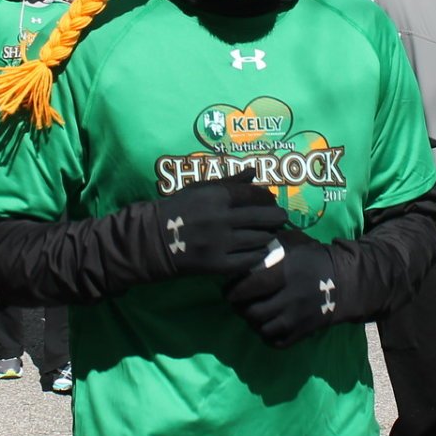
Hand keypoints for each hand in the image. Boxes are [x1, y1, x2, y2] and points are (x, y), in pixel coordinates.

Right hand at [152, 172, 287, 280]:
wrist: (154, 239)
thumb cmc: (179, 209)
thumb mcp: (200, 189)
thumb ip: (229, 182)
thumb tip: (254, 171)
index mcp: (216, 196)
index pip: (253, 195)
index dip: (267, 198)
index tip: (272, 201)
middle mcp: (221, 218)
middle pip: (262, 217)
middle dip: (276, 217)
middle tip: (280, 219)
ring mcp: (220, 243)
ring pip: (258, 239)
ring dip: (268, 236)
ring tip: (270, 234)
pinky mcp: (217, 264)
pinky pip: (248, 260)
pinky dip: (258, 255)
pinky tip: (259, 251)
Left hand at [224, 231, 338, 346]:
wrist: (345, 281)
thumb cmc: (315, 258)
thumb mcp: (295, 242)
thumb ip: (272, 241)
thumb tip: (247, 240)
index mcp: (286, 273)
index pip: (251, 286)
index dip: (234, 291)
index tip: (228, 290)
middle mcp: (291, 298)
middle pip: (253, 312)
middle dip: (241, 309)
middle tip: (238, 303)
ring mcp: (297, 318)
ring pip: (263, 329)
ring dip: (253, 323)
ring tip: (251, 314)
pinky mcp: (303, 332)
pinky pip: (277, 342)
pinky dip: (268, 336)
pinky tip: (267, 325)